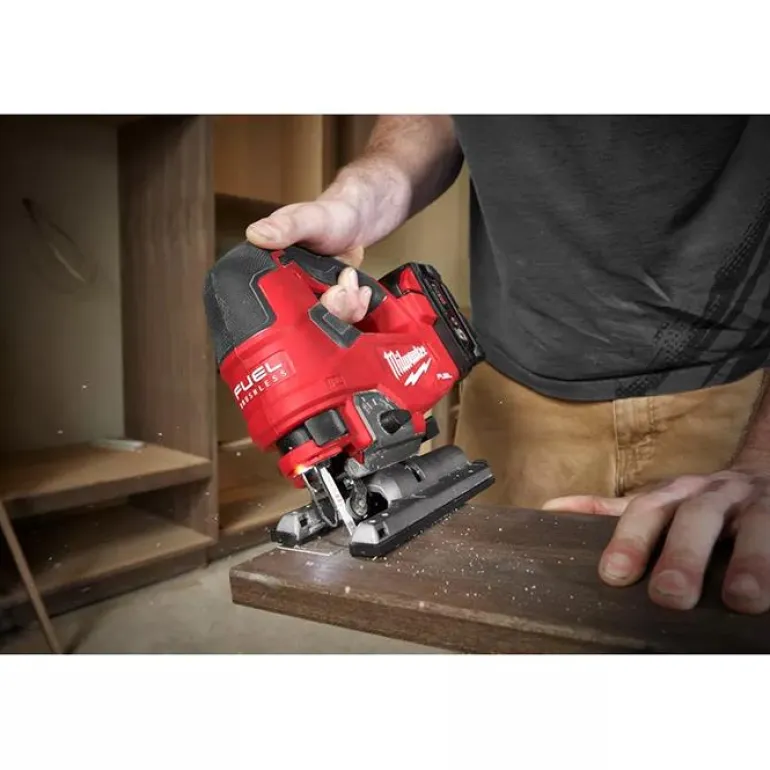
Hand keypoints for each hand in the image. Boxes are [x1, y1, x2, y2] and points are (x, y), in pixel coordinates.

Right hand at [246, 200, 370, 322]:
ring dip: (343, 309)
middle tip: (339, 290)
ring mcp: (307, 298)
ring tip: (350, 281)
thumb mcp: (306, 218)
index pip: (267, 302)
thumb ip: (285, 228)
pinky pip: (338, 320)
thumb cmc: (329, 215)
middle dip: (325, 310)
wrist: (355, 222)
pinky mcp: (327, 304)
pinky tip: (360, 291)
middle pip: (298, 319)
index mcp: (267, 270)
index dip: (289, 310)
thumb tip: (255, 234)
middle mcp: (284, 288)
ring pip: (321, 323)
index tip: (316, 296)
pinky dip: (353, 309)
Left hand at [543, 469, 769, 613]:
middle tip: (670, 596)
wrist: (766, 479)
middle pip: (698, 519)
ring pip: (759, 526)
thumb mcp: (659, 503)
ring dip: (750, 560)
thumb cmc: (702, 505)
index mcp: (677, 495)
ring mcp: (762, 509)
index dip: (630, 541)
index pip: (647, 513)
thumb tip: (551, 511)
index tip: (614, 575)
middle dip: (683, 555)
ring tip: (741, 598)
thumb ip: (612, 512)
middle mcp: (716, 497)